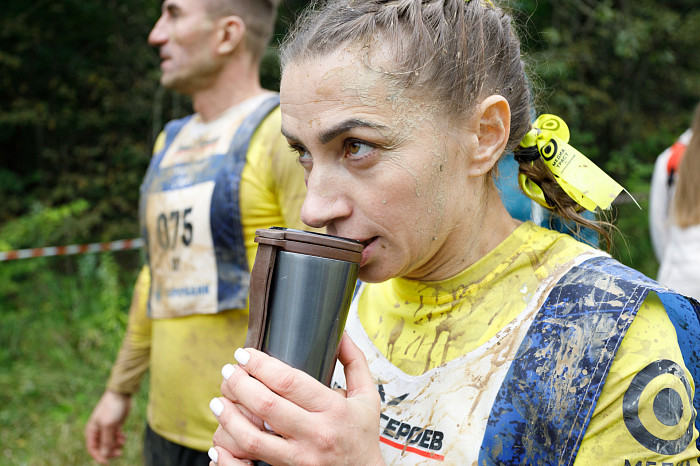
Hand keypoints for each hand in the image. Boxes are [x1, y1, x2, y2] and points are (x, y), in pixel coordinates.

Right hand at [85, 390, 130, 463]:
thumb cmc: (112, 408)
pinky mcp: (115, 426)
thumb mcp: (109, 426)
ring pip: (109, 443)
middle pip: (102, 448)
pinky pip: (115, 438)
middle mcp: (98, 431)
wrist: (121, 394)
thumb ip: (106, 441)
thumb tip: (104, 455)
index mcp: (92, 431)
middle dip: (110, 452)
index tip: (108, 462)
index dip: (99, 457)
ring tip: (122, 442)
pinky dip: (120, 439)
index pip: (92, 449)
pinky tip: (124, 436)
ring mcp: (107, 428)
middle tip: (120, 453)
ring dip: (116, 446)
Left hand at [210, 333, 383, 465]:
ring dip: (228, 416)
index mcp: (333, 409)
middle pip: (266, 405)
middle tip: (228, 372)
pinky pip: (252, 461)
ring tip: (219, 401)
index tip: (244, 354)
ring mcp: (301, 457)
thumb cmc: (362, 436)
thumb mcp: (368, 397)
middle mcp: (316, 433)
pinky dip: (230, 449)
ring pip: (252, 437)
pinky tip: (221, 438)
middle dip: (239, 384)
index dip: (261, 365)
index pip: (289, 382)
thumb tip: (342, 333)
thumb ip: (355, 362)